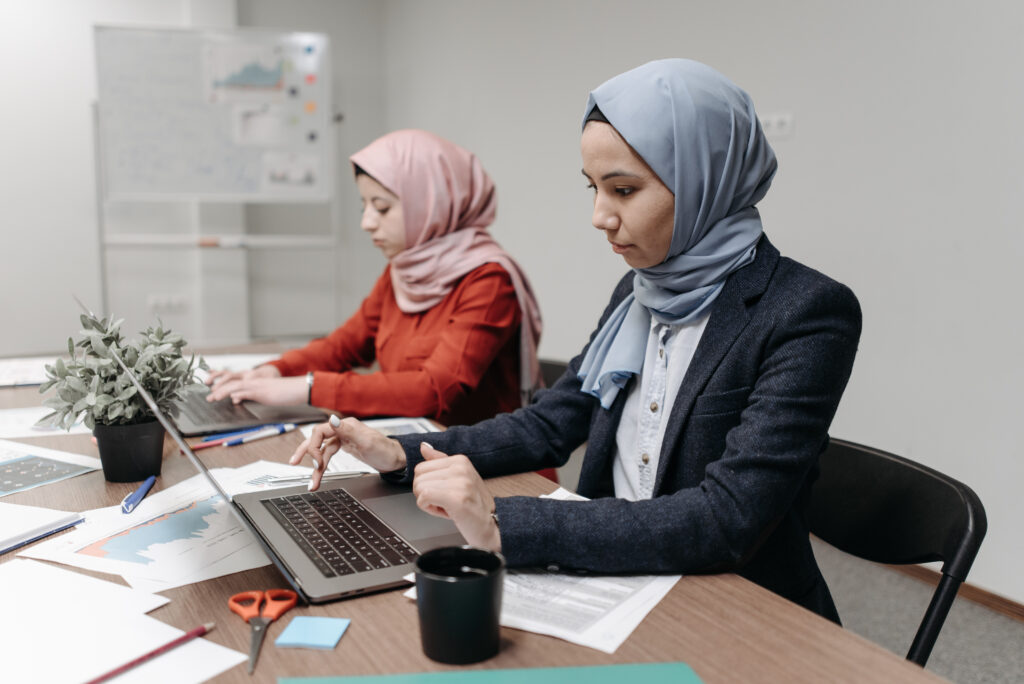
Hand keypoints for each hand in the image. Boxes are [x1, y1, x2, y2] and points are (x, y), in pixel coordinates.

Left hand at [206, 368, 307, 405]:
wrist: (299, 388)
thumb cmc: (286, 393)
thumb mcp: (266, 395)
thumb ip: (252, 395)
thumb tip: (238, 398)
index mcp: (255, 383)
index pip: (236, 383)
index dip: (223, 387)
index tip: (214, 392)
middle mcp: (254, 382)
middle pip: (232, 384)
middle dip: (218, 390)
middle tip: (209, 397)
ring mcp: (257, 386)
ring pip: (235, 386)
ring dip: (222, 392)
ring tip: (213, 398)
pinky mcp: (262, 392)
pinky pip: (246, 392)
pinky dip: (237, 395)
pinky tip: (231, 399)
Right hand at [289, 415, 406, 490]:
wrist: (396, 459)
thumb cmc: (385, 450)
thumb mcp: (367, 441)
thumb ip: (348, 431)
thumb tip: (332, 419)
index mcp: (346, 426)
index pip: (320, 431)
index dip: (313, 445)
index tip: (316, 461)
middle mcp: (343, 430)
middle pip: (317, 439)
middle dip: (304, 452)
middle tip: (293, 462)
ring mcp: (343, 439)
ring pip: (322, 451)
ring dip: (314, 467)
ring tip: (311, 482)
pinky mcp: (345, 447)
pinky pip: (328, 456)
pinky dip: (322, 467)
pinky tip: (318, 475)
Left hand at [412, 443, 500, 551]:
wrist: (492, 525)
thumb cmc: (474, 505)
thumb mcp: (458, 478)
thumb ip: (439, 461)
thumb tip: (423, 447)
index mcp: (460, 460)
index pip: (421, 467)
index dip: (427, 484)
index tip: (443, 493)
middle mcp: (461, 467)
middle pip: (418, 478)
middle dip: (425, 494)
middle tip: (445, 502)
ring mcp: (459, 482)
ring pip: (419, 488)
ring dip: (429, 503)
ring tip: (447, 507)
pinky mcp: (456, 498)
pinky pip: (423, 498)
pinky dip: (429, 509)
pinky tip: (445, 512)